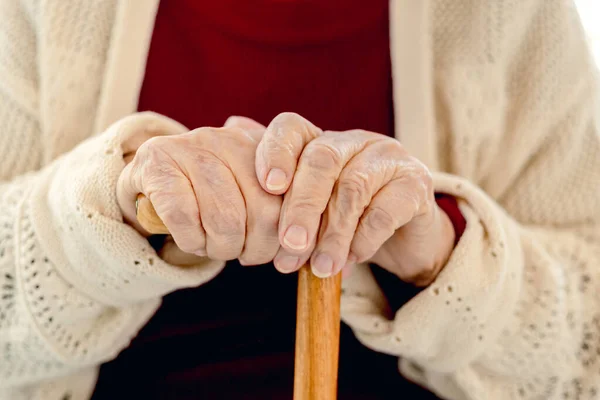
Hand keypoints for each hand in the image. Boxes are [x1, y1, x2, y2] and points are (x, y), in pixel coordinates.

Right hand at [117, 116, 281, 264]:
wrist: (149, 183)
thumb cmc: (210, 198)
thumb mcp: (249, 194)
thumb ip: (278, 208)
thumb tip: (300, 246)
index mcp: (259, 145)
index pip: (290, 197)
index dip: (285, 233)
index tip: (280, 250)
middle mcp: (227, 139)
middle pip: (263, 212)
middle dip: (255, 248)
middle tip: (242, 254)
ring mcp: (189, 147)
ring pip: (225, 220)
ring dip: (221, 248)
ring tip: (215, 247)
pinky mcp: (156, 164)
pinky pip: (185, 219)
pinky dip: (191, 241)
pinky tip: (191, 239)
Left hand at [255, 113, 454, 284]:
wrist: (403, 237)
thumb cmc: (346, 220)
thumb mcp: (310, 210)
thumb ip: (279, 196)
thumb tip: (236, 178)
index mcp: (320, 142)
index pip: (291, 128)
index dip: (275, 152)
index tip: (268, 186)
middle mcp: (353, 141)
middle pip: (322, 159)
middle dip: (302, 206)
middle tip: (290, 246)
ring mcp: (388, 158)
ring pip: (353, 187)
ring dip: (333, 234)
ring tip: (321, 267)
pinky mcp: (416, 184)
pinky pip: (385, 209)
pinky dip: (364, 239)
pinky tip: (352, 259)